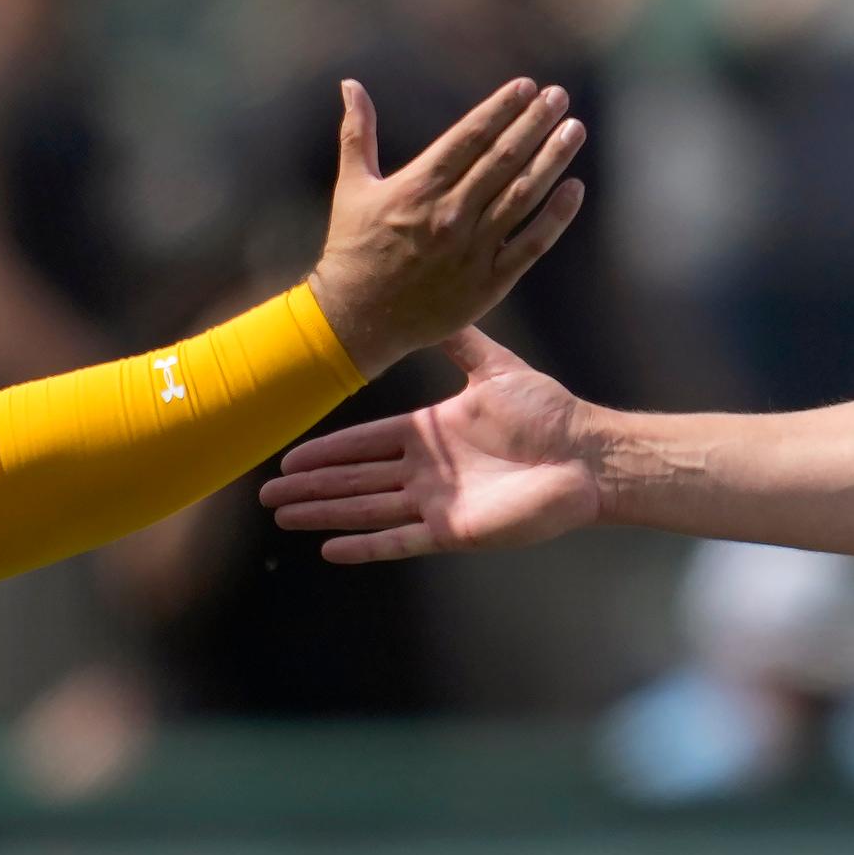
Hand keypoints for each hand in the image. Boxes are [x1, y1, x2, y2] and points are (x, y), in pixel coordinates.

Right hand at [262, 329, 601, 562]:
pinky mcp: (454, 531)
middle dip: (311, 488)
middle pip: (354, 480)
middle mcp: (427, 471)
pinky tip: (330, 550)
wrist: (587, 453)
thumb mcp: (495, 367)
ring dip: (325, 514)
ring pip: (366, 510)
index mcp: (430, 433)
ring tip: (284, 519)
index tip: (288, 458)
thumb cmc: (549, 412)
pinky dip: (366, 546)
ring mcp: (437, 503)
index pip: (364, 443)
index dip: (325, 452)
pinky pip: (400, 540)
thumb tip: (430, 305)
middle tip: (266, 496)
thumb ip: (459, 343)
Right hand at [305, 78, 585, 376]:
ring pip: (522, 195)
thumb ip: (358, 132)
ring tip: (573, 130)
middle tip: (559, 96)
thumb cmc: (353, 250)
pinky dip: (556, 217)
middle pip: (503, 159)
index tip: (526, 86)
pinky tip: (574, 188)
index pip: (469, 137)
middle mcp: (450, 213)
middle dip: (534, 123)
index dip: (501, 109)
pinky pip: (531, 244)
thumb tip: (350, 84)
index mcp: (419, 186)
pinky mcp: (488, 282)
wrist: (356, 319)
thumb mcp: (351, 186)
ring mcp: (473, 248)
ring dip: (552, 159)